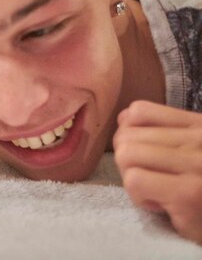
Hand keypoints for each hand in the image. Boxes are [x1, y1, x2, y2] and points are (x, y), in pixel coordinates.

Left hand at [114, 100, 201, 243]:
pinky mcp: (187, 194)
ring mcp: (196, 164)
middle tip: (151, 181)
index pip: (138, 111)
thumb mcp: (189, 151)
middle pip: (125, 137)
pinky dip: (138, 197)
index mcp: (198, 124)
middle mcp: (199, 138)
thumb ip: (159, 131)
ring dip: (131, 179)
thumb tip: (122, 118)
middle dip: (127, 162)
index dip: (127, 134)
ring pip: (126, 155)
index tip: (143, 156)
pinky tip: (160, 205)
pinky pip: (134, 181)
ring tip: (157, 192)